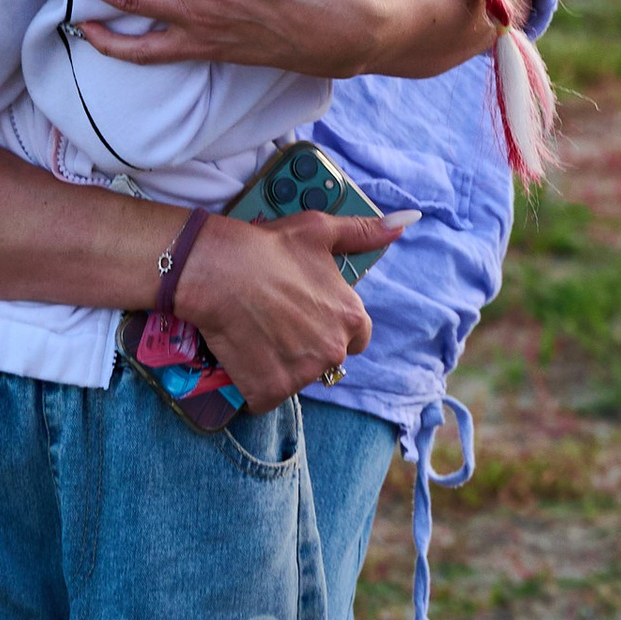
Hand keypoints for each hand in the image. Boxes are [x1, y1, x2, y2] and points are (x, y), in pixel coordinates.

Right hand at [174, 207, 402, 405]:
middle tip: (275, 323)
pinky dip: (254, 384)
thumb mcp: (320, 230)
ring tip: (256, 335)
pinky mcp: (270, 390)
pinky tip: (242, 357)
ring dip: (279, 365)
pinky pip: (265, 396)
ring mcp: (302, 374)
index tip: (308, 318)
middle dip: (305, 347)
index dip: (332, 327)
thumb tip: (403, 223)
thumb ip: (363, 233)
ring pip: (296, 378)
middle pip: (326, 359)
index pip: (357, 338)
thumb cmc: (268, 247)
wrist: (218, 271)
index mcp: (351, 317)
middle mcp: (333, 350)